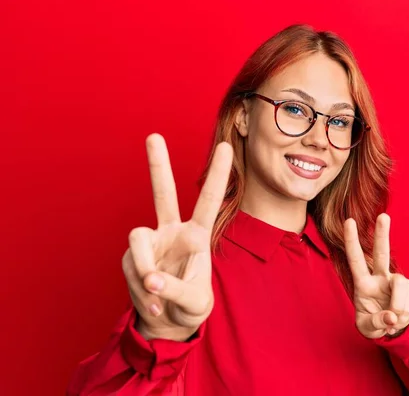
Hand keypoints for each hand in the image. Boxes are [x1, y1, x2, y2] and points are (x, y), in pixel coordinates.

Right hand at [121, 134, 232, 340]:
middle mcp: (173, 232)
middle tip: (153, 136)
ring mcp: (151, 243)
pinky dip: (141, 291)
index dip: (217, 175)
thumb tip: (151, 278)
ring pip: (136, 238)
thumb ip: (176, 290)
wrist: (168, 324)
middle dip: (158, 166)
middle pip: (163, 194)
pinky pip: (130, 268)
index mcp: (198, 236)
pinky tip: (154, 305)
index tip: (225, 147)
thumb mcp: (194, 302)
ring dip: (142, 267)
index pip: (208, 201)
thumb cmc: (190, 306)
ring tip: (154, 291)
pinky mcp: (133, 257)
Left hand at [344, 213, 408, 338]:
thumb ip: (376, 323)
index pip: (356, 259)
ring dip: (399, 306)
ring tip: (393, 320)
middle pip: (381, 253)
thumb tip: (391, 317)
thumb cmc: (372, 324)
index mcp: (362, 284)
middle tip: (383, 215)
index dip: (352, 241)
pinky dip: (407, 311)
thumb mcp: (367, 328)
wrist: (391, 329)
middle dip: (382, 234)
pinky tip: (401, 318)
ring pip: (401, 285)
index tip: (349, 221)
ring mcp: (395, 281)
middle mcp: (379, 277)